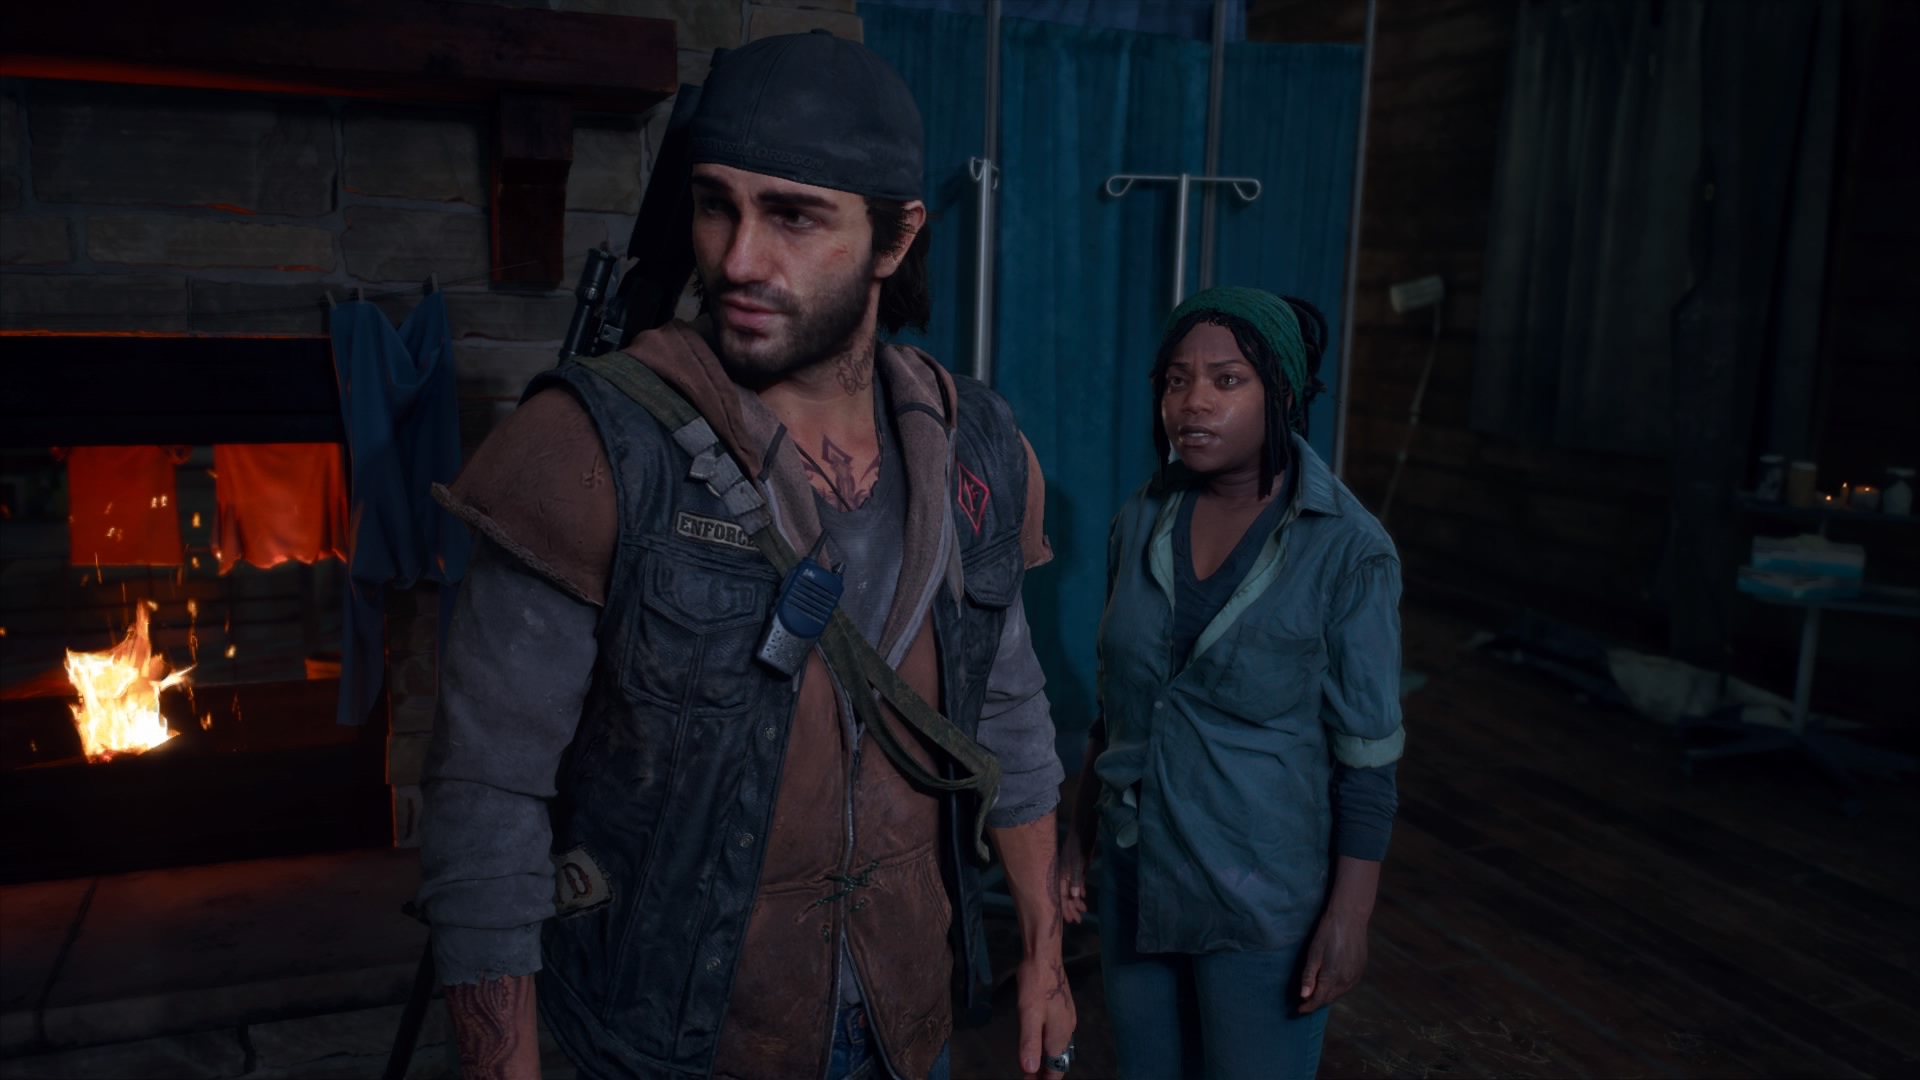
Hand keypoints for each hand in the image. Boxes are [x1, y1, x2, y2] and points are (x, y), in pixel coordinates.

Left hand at [1015, 954, 1076, 1079]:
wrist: (1044, 957)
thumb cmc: (1036, 984)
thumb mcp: (1028, 1014)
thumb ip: (1029, 1042)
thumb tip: (1029, 1069)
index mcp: (1059, 1035)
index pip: (1056, 1069)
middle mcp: (1067, 1031)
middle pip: (1057, 1061)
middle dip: (1044, 1073)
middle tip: (1028, 1077)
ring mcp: (1067, 1020)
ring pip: (1058, 1049)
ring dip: (1045, 1060)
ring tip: (1031, 1067)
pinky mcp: (1063, 1011)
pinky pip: (1057, 1037)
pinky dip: (1048, 1047)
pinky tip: (1039, 1043)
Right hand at [1057, 824, 1093, 924]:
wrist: (1082, 832)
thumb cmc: (1079, 848)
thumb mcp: (1078, 865)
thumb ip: (1076, 881)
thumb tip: (1075, 897)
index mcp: (1060, 877)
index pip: (1060, 898)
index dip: (1063, 910)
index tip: (1068, 922)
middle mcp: (1062, 877)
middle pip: (1065, 897)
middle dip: (1070, 909)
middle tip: (1078, 921)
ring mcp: (1069, 873)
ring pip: (1071, 891)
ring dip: (1076, 902)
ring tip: (1083, 911)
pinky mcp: (1076, 868)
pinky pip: (1076, 884)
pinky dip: (1079, 891)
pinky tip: (1083, 897)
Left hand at [1297, 905, 1368, 1013]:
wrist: (1349, 918)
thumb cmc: (1327, 933)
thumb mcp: (1313, 953)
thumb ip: (1309, 976)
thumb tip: (1304, 996)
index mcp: (1332, 977)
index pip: (1318, 999)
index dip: (1308, 1007)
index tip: (1299, 1010)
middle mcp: (1346, 980)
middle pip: (1330, 998)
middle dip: (1317, 1002)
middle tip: (1305, 1001)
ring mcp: (1356, 975)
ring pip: (1340, 993)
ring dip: (1328, 995)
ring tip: (1317, 993)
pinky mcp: (1361, 969)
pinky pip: (1348, 985)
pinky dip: (1338, 988)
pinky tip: (1332, 983)